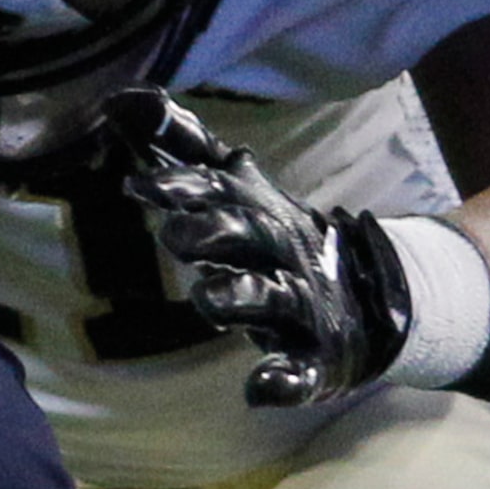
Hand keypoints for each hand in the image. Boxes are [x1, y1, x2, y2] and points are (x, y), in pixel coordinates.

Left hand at [101, 88, 409, 407]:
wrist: (370, 300)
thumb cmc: (274, 240)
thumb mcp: (232, 190)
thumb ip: (178, 146)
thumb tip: (119, 97)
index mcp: (256, 212)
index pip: (219, 188)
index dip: (181, 184)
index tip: (138, 185)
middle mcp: (279, 251)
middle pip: (246, 233)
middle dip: (209, 231)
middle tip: (173, 235)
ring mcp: (299, 303)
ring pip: (270, 297)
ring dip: (238, 296)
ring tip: (207, 301)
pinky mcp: (313, 355)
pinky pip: (300, 369)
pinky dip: (283, 380)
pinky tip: (259, 391)